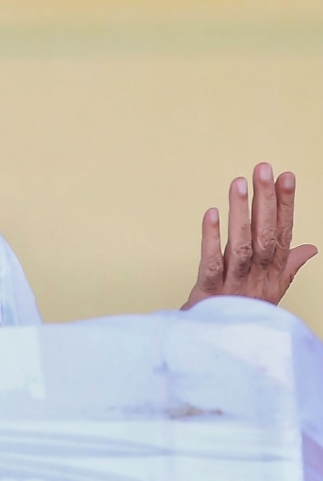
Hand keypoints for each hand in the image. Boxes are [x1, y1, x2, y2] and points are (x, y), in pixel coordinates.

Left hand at [183, 163, 317, 309]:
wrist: (218, 351)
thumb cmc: (243, 316)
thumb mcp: (271, 291)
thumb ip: (289, 266)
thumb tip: (310, 247)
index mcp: (273, 274)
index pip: (283, 234)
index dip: (285, 205)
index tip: (286, 176)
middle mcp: (258, 277)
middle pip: (266, 235)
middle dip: (267, 200)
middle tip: (263, 168)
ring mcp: (235, 285)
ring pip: (242, 244)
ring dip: (241, 212)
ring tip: (239, 182)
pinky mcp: (210, 293)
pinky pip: (213, 263)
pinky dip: (211, 238)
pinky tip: (212, 213)